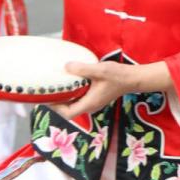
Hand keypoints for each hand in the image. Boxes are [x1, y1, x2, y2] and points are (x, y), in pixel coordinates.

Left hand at [51, 59, 172, 119]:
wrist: (133, 78)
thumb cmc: (118, 76)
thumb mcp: (99, 70)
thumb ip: (82, 69)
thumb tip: (65, 66)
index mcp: (89, 104)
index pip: (67, 113)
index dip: (55, 108)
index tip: (46, 99)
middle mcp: (90, 106)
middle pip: (68, 111)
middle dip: (56, 103)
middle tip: (46, 92)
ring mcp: (93, 102)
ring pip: (73, 105)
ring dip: (63, 99)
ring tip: (54, 87)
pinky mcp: (95, 97)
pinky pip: (79, 99)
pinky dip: (71, 94)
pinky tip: (68, 83)